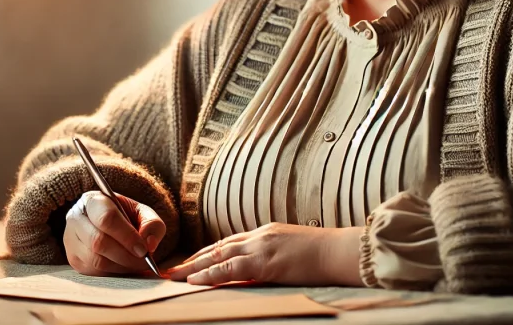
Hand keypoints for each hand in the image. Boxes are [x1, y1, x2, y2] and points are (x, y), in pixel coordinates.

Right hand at [63, 191, 165, 275]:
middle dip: (126, 255)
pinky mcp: (73, 259)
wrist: (106, 223)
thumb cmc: (125, 216)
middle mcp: (75, 219)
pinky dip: (113, 272)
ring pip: (95, 260)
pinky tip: (124, 266)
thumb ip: (151, 224)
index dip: (127, 236)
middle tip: (144, 260)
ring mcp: (70, 240)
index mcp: (93, 200)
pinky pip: (94, 272)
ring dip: (121, 266)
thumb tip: (150, 244)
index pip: (106, 219)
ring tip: (137, 264)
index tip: (144, 249)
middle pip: (98, 242)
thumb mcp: (141, 212)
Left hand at [167, 223, 362, 285]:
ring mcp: (261, 246)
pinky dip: (210, 273)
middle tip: (172, 269)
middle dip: (194, 259)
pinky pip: (230, 268)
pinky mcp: (265, 261)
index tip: (191, 262)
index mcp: (267, 232)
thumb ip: (275, 257)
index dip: (208, 253)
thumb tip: (262, 271)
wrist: (340, 251)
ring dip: (193, 267)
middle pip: (218, 246)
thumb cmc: (324, 255)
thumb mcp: (294, 252)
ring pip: (218, 255)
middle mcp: (260, 235)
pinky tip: (194, 279)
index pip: (230, 242)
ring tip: (174, 276)